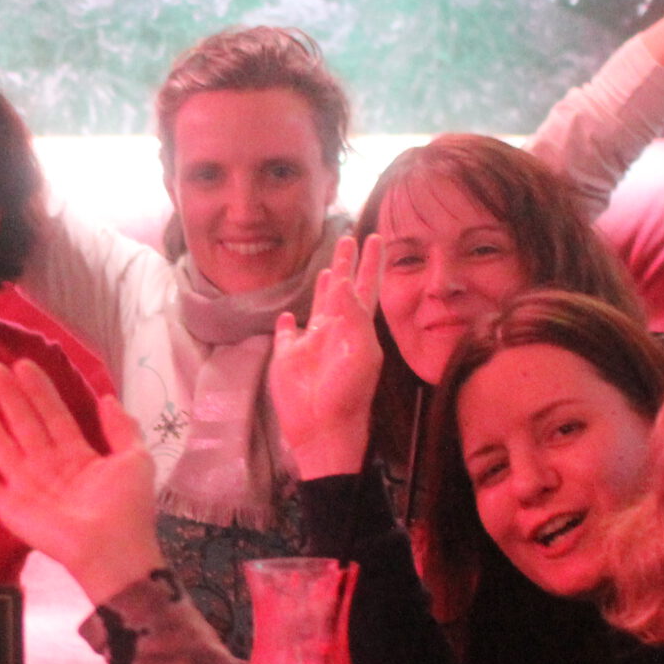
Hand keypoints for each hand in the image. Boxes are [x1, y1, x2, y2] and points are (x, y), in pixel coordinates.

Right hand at [0, 359, 162, 601]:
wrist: (114, 551)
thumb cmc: (126, 506)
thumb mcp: (135, 459)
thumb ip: (121, 428)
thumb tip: (107, 397)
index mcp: (78, 456)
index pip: (53, 415)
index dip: (39, 390)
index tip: (23, 364)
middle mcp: (49, 468)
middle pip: (24, 425)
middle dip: (9, 397)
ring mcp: (28, 489)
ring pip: (3, 450)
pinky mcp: (12, 511)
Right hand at [268, 233, 382, 478]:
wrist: (323, 427)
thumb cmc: (348, 391)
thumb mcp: (360, 351)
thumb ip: (352, 314)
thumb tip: (339, 279)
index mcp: (358, 327)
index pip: (366, 286)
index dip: (370, 262)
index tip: (376, 236)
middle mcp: (336, 330)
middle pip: (342, 290)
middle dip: (345, 265)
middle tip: (348, 238)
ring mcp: (311, 343)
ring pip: (318, 306)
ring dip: (322, 288)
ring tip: (327, 267)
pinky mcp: (288, 356)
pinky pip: (287, 334)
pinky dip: (287, 324)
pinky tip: (289, 315)